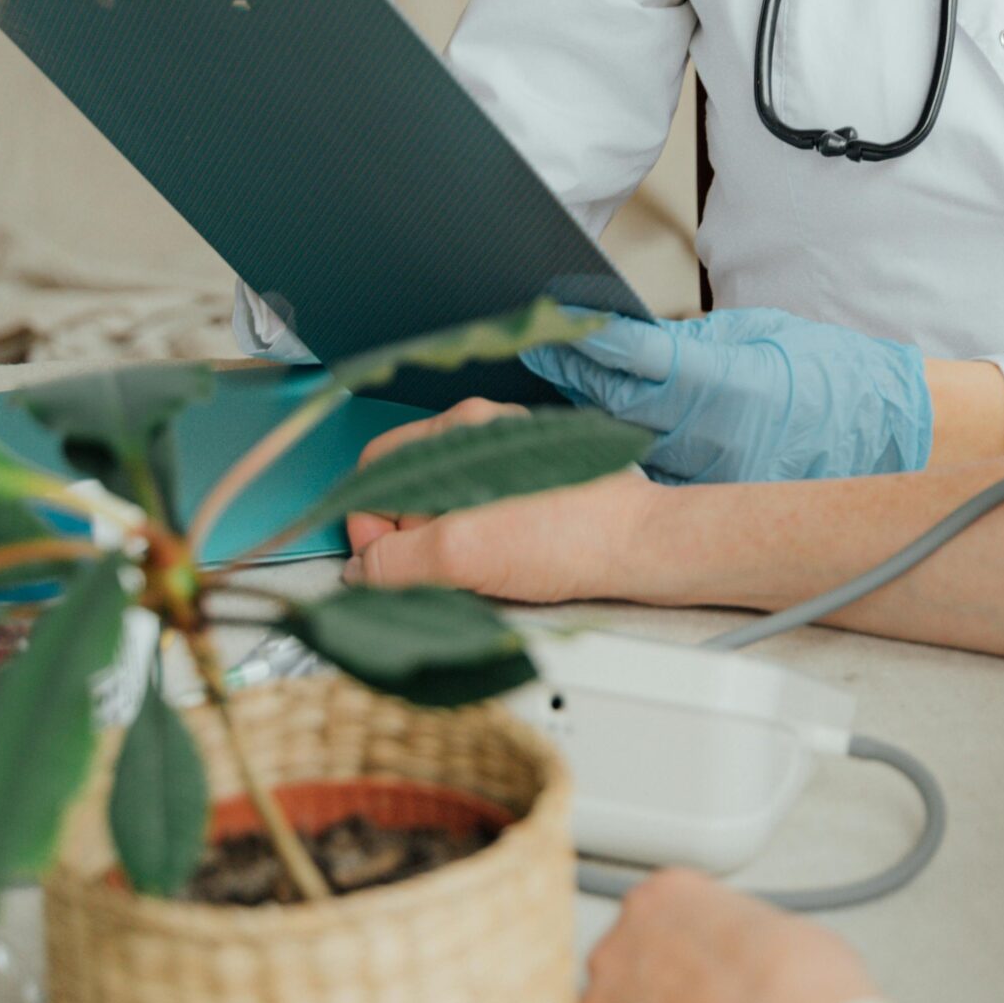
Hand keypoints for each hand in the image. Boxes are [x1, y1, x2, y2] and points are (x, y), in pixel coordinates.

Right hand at [343, 396, 658, 601]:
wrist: (644, 548)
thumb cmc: (571, 538)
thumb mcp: (462, 554)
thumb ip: (394, 561)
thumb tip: (359, 572)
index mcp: (459, 430)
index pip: (375, 471)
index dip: (368, 526)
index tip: (379, 565)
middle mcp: (480, 435)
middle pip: (405, 492)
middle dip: (409, 540)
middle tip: (440, 572)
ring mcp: (505, 460)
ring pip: (440, 510)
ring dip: (442, 549)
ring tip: (476, 571)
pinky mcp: (527, 487)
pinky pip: (474, 517)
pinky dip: (471, 547)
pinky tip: (496, 567)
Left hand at [524, 307, 932, 484]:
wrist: (888, 436)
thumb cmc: (833, 379)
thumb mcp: (762, 335)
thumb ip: (692, 341)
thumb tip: (623, 336)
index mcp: (734, 388)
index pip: (642, 362)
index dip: (592, 342)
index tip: (554, 323)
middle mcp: (718, 441)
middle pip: (620, 411)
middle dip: (573, 380)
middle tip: (536, 352)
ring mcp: (714, 481)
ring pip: (628, 450)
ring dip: (583, 422)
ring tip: (550, 392)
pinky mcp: (713, 506)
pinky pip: (652, 477)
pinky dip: (617, 454)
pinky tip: (588, 437)